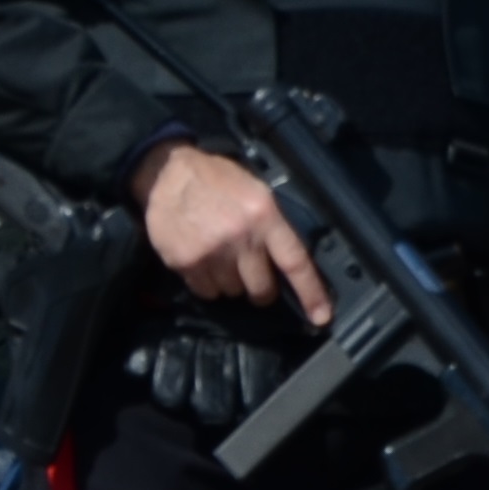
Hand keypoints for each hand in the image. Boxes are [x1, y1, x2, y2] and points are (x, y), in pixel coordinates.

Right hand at [136, 141, 328, 324]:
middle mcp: (240, 237)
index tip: (321, 316)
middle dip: (261, 288)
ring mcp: (211, 253)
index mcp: (263, 215)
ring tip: (220, 255)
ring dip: (231, 282)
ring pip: (232, 292)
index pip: (294, 261)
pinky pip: (206, 292)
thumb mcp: (256, 191)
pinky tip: (202, 258)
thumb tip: (288, 262)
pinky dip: (207, 282)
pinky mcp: (185, 263)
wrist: (167, 173)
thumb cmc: (217, 180)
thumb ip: (272, 225)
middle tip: (252, 271)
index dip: (310, 293)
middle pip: (262, 289)